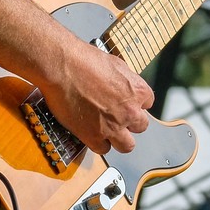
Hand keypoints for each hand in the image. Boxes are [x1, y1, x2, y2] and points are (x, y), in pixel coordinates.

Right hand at [37, 41, 153, 155]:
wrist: (62, 66)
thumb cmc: (84, 60)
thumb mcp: (115, 63)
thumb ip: (125, 80)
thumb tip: (125, 87)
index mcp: (137, 91)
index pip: (147, 104)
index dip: (134, 103)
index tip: (125, 103)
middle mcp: (129, 111)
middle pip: (140, 126)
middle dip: (129, 122)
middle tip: (117, 117)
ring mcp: (113, 126)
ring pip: (127, 145)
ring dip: (119, 139)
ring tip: (108, 131)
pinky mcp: (93, 136)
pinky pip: (103, 149)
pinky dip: (98, 143)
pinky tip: (92, 134)